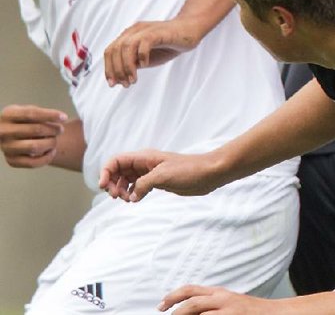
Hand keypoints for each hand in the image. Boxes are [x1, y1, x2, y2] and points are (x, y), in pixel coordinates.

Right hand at [0, 104, 67, 168]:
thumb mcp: (27, 110)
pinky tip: (52, 151)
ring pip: (34, 147)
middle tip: (61, 129)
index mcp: (8, 115)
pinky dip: (46, 158)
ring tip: (55, 139)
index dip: (50, 115)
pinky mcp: (11, 161)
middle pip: (35, 130)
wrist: (8, 133)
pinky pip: (32, 163)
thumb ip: (40, 113)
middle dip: (53, 129)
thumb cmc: (23, 119)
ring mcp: (6, 148)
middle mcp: (3, 132)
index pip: (31, 114)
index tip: (64, 117)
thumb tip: (61, 119)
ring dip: (50, 143)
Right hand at [99, 148, 223, 201]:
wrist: (208, 174)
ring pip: (126, 179)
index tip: (104, 187)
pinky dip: (132, 193)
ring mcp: (150, 172)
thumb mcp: (163, 176)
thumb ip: (143, 184)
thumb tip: (131, 196)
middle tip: (117, 197)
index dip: (106, 171)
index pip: (116, 160)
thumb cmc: (188, 170)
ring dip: (121, 189)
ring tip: (127, 200)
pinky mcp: (157, 181)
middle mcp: (145, 163)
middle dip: (112, 183)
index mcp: (144, 157)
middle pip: (118, 170)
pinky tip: (134, 200)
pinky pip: (137, 186)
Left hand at [104, 19, 203, 86]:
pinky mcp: (157, 32)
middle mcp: (134, 30)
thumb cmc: (167, 45)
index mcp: (128, 35)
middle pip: (115, 49)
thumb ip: (131, 65)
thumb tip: (117, 80)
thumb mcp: (145, 58)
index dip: (108, 68)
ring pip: (126, 46)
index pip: (109, 51)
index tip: (113, 84)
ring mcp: (146, 30)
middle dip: (117, 70)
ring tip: (134, 79)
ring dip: (127, 66)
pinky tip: (146, 65)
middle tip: (126, 84)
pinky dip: (142, 56)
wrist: (188, 31)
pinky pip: (144, 43)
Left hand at [158, 284, 274, 312]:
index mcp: (218, 293)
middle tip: (162, 312)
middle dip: (174, 309)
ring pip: (199, 310)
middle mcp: (222, 298)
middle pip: (192, 300)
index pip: (191, 290)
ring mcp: (229, 309)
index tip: (161, 305)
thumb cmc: (249, 312)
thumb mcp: (229, 303)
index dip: (174, 295)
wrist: (275, 313)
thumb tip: (191, 310)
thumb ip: (212, 304)